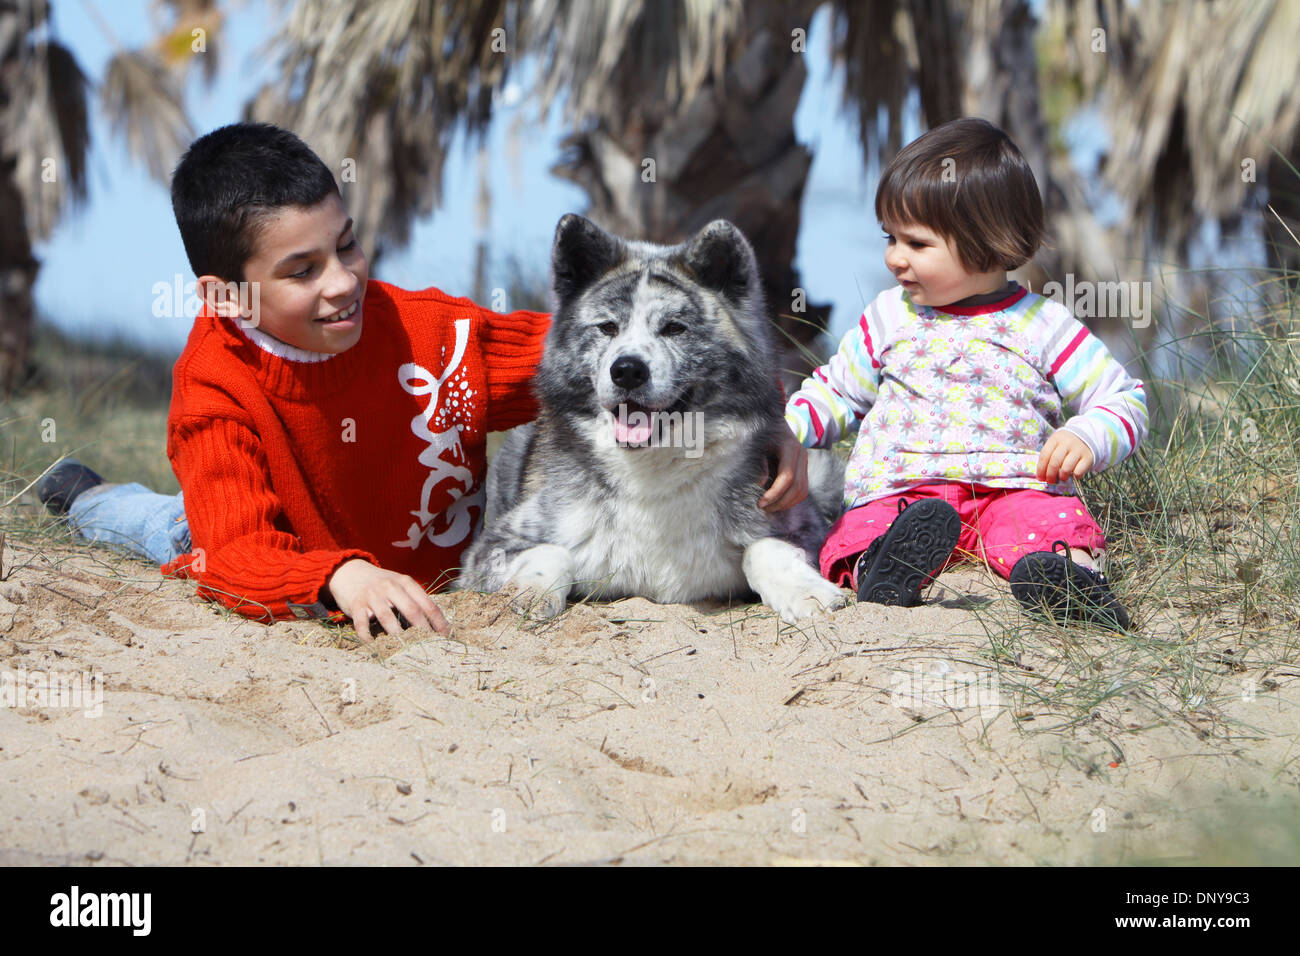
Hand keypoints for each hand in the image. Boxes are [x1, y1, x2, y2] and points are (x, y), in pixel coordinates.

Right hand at [326, 559, 448, 640]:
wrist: (350, 572)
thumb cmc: (381, 584)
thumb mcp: (400, 584)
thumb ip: (414, 599)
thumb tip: (435, 624)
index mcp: (406, 582)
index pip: (427, 604)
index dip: (438, 622)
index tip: (445, 636)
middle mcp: (390, 587)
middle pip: (411, 610)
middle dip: (423, 630)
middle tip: (430, 645)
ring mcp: (373, 596)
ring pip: (388, 618)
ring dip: (398, 636)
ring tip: (406, 649)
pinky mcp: (356, 605)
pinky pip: (363, 625)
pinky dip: (368, 637)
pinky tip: (374, 646)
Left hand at [757, 427, 807, 511]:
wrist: (771, 420)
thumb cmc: (760, 433)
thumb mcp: (755, 445)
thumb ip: (758, 464)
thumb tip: (761, 484)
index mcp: (789, 446)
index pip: (787, 477)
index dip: (775, 493)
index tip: (761, 502)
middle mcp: (801, 454)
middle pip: (797, 487)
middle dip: (780, 502)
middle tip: (764, 508)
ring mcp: (804, 461)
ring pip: (803, 491)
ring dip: (787, 503)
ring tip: (770, 507)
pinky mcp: (803, 467)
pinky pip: (803, 489)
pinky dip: (792, 499)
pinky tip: (778, 502)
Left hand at [1037, 429, 1094, 483]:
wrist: (1086, 437)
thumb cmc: (1065, 445)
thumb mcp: (1055, 445)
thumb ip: (1048, 458)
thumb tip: (1043, 476)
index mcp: (1056, 439)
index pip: (1045, 455)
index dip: (1041, 469)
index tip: (1040, 478)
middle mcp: (1067, 443)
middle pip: (1055, 462)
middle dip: (1050, 475)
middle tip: (1050, 481)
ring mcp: (1078, 450)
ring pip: (1066, 468)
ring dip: (1061, 477)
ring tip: (1061, 478)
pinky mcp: (1088, 458)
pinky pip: (1078, 472)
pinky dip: (1074, 476)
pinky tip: (1072, 475)